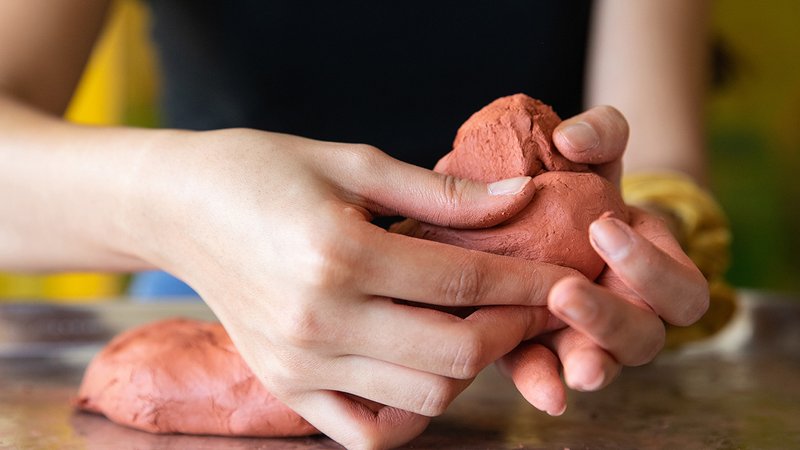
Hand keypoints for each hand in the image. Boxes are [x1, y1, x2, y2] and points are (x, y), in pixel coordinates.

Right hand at [129, 129, 576, 448]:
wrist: (181, 208)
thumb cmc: (263, 172)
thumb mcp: (352, 163)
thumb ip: (441, 192)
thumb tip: (521, 197)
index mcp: (341, 255)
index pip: (464, 284)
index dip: (527, 283)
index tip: (565, 277)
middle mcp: (320, 321)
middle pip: (454, 355)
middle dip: (510, 330)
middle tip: (526, 304)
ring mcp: (300, 364)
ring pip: (421, 399)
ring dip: (465, 370)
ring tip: (474, 329)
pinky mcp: (285, 388)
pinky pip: (365, 433)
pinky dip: (408, 414)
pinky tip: (420, 372)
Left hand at [498, 107, 708, 415]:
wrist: (540, 216)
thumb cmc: (584, 189)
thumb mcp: (597, 156)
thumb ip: (599, 134)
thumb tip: (570, 140)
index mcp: (654, 273)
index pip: (680, 289)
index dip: (650, 267)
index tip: (604, 228)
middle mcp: (628, 315)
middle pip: (643, 338)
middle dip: (610, 318)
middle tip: (566, 290)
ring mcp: (584, 339)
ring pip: (600, 366)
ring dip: (584, 362)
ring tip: (570, 364)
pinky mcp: (538, 350)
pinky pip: (543, 375)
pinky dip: (540, 383)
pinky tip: (539, 390)